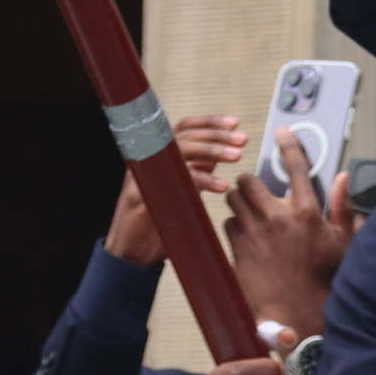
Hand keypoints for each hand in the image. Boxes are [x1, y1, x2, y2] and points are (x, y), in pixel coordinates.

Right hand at [103, 114, 247, 266]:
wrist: (132, 253)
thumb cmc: (158, 220)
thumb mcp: (181, 189)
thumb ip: (196, 170)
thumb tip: (218, 154)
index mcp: (159, 155)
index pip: (184, 126)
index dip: (209, 121)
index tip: (235, 123)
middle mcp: (148, 160)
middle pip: (184, 134)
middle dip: (216, 135)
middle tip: (243, 139)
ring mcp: (142, 175)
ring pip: (179, 151)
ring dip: (211, 150)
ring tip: (238, 156)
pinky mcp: (140, 194)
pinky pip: (173, 181)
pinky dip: (201, 180)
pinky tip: (222, 186)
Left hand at [225, 129, 363, 337]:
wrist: (297, 313)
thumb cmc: (323, 279)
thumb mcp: (342, 242)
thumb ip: (343, 208)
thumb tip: (343, 178)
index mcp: (306, 212)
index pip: (295, 166)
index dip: (288, 143)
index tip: (282, 131)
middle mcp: (278, 217)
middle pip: (249, 180)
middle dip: (250, 182)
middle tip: (257, 192)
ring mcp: (255, 233)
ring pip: (233, 199)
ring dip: (239, 201)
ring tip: (249, 212)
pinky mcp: (238, 248)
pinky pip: (228, 223)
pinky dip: (234, 225)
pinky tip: (246, 235)